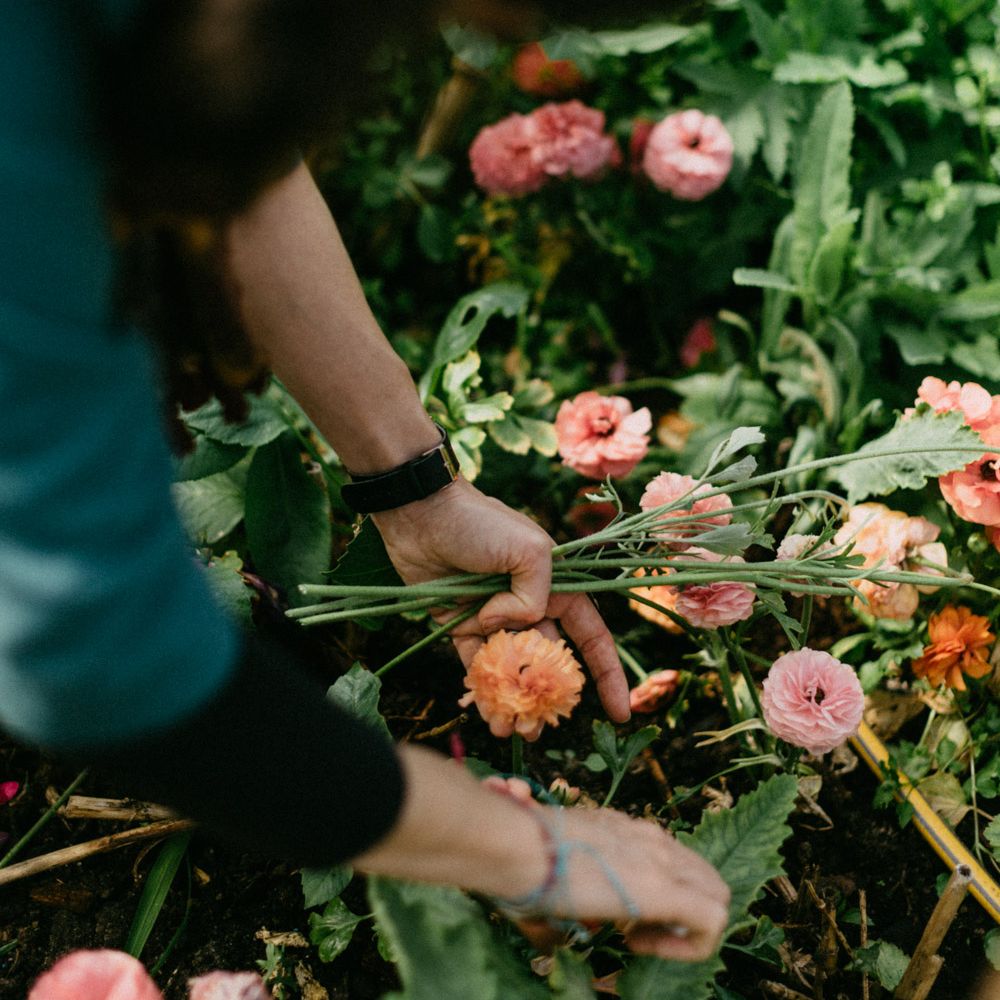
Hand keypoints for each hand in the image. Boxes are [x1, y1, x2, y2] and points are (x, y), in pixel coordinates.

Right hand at [354, 748, 729, 962]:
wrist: (516, 844)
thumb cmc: (517, 856)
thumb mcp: (551, 870)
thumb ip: (562, 895)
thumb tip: (551, 936)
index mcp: (626, 829)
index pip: (673, 858)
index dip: (661, 893)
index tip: (622, 916)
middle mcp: (650, 837)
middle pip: (704, 875)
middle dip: (683, 909)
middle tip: (637, 930)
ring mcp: (660, 860)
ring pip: (717, 894)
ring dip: (685, 925)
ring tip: (638, 938)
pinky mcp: (663, 890)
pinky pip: (712, 922)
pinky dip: (688, 945)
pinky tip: (640, 946)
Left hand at [372, 477, 629, 722]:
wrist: (420, 513)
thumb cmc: (480, 522)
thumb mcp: (530, 551)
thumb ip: (532, 599)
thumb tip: (505, 628)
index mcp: (557, 586)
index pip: (590, 636)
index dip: (607, 673)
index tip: (620, 711)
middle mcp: (529, 605)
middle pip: (548, 664)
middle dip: (549, 700)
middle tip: (540, 729)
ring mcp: (494, 618)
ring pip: (512, 671)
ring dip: (513, 702)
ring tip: (512, 731)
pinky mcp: (460, 625)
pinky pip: (476, 665)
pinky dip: (482, 690)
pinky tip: (487, 715)